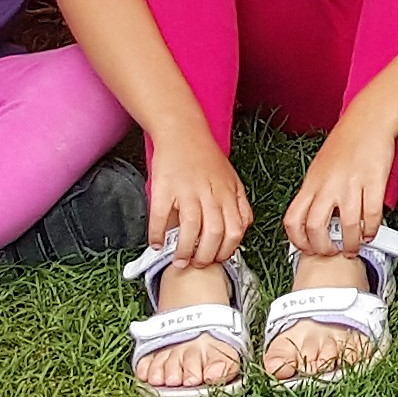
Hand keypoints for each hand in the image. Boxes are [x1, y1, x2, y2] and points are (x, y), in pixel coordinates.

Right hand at [140, 124, 248, 277]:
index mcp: (228, 194)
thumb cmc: (206, 158)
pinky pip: (160, 217)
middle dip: (206, 257)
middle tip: (197, 265)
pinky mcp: (165, 187)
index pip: (235, 231)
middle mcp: (210, 194)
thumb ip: (238, 205)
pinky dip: (157, 234)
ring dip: (183, 251)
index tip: (217, 259)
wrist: (183, 132)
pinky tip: (156, 243)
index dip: (227, 251)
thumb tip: (241, 231)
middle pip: (215, 234)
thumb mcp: (232, 180)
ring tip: (178, 260)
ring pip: (191, 229)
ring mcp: (187, 190)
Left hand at [283, 125, 397, 259]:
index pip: (293, 220)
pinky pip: (372, 215)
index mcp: (311, 183)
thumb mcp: (319, 169)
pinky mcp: (374, 181)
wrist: (367, 120)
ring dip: (351, 244)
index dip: (297, 241)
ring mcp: (351, 184)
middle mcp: (328, 185)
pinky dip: (371, 230)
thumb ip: (315, 193)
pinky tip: (370, 232)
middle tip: (331, 253)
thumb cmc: (344, 143)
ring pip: (347, 226)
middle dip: (323, 248)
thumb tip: (312, 220)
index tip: (307, 249)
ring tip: (354, 247)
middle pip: (315, 228)